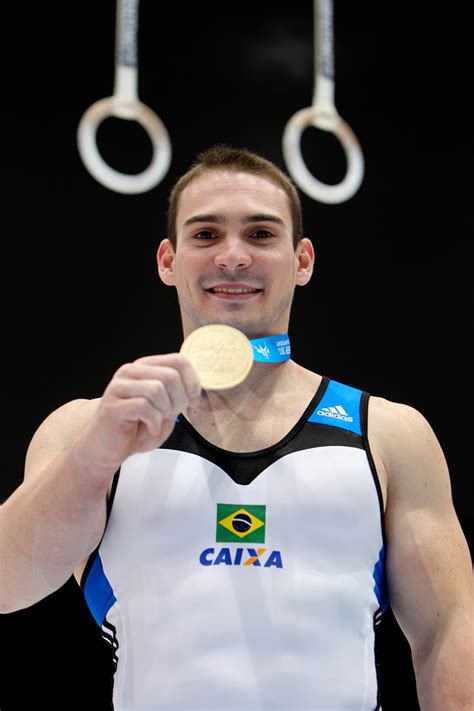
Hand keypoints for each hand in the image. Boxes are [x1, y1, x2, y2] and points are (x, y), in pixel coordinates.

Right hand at [80, 353, 200, 472]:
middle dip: (179, 400)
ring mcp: (119, 387)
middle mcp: (130, 372)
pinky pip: (145, 407)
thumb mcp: (165, 408)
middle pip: (170, 375)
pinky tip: (150, 429)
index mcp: (144, 367)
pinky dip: (154, 422)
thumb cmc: (136, 429)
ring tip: (158, 422)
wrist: (106, 449)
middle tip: (171, 416)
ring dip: (165, 411)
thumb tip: (196, 386)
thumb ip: (178, 393)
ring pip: (157, 389)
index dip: (193, 382)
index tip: (193, 402)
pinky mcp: (113, 406)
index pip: (178, 360)